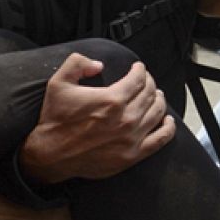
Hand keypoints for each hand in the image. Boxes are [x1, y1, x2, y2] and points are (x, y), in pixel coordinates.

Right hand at [18, 54, 173, 183]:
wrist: (51, 155)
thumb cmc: (55, 120)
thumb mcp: (58, 83)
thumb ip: (77, 63)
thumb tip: (99, 64)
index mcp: (111, 99)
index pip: (138, 79)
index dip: (140, 70)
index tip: (138, 68)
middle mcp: (126, 118)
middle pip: (150, 94)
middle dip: (149, 83)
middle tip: (145, 81)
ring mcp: (132, 138)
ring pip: (157, 112)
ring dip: (159, 100)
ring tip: (156, 95)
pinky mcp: (133, 155)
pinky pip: (160, 139)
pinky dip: (168, 128)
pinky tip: (168, 120)